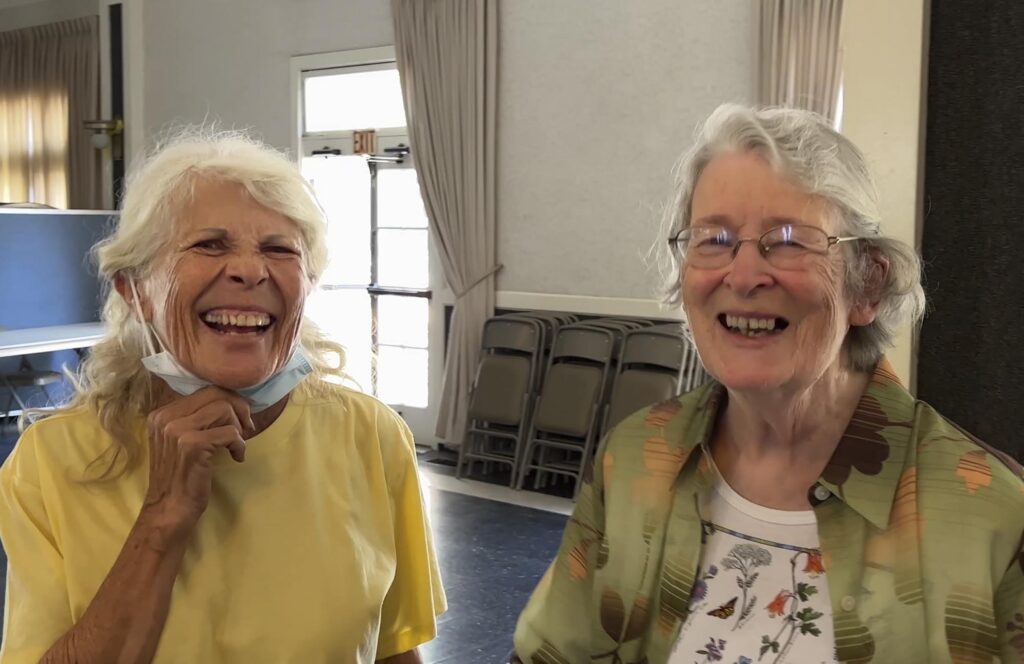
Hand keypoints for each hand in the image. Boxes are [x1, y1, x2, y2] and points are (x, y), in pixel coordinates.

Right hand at [141, 386, 254, 541]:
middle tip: (247, 428)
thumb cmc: (180, 476)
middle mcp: (165, 417)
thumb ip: (197, 419)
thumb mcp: (182, 440)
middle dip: (239, 408)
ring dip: (238, 428)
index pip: (205, 390)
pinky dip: (239, 444)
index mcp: (162, 413)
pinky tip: (236, 458)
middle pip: (216, 393)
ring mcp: (176, 430)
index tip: (240, 418)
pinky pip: (230, 433)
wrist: (169, 509)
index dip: (230, 400)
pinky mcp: (191, 445)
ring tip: (237, 445)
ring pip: (224, 409)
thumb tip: (231, 400)